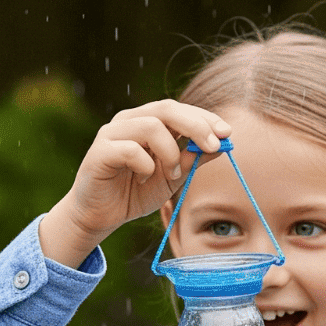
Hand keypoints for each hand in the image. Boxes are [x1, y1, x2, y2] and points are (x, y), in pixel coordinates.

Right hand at [39, 99, 230, 265]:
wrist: (99, 216)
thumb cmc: (134, 193)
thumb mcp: (172, 178)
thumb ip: (192, 160)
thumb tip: (222, 145)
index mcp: (147, 122)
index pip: (179, 109)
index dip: (204, 118)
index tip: (227, 133)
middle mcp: (129, 120)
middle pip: (167, 109)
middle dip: (196, 126)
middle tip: (212, 145)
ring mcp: (112, 133)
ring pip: (151, 126)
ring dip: (170, 152)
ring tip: (170, 175)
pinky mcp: (99, 151)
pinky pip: (130, 149)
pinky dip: (146, 165)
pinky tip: (143, 179)